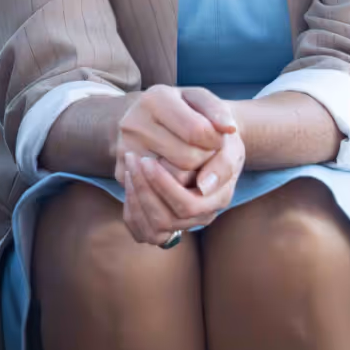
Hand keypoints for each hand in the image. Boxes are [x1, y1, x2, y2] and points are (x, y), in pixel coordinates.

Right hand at [114, 85, 233, 176]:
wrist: (151, 120)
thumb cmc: (184, 110)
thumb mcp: (204, 103)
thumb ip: (220, 114)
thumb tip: (228, 130)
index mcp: (154, 98)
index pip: (198, 131)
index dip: (216, 140)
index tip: (216, 137)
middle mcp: (133, 123)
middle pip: (188, 159)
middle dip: (205, 159)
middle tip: (203, 150)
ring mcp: (125, 149)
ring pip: (176, 180)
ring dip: (193, 177)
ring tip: (190, 160)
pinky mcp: (122, 173)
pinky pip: (161, 193)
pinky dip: (176, 188)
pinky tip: (175, 171)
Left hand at [120, 126, 245, 246]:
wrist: (209, 134)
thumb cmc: (213, 125)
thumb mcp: (219, 119)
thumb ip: (218, 149)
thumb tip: (203, 184)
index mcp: (220, 194)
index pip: (189, 204)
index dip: (164, 186)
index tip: (147, 160)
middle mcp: (205, 211)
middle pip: (170, 218)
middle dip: (147, 190)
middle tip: (133, 160)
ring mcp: (187, 218)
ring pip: (157, 227)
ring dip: (138, 198)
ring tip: (130, 168)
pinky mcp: (169, 219)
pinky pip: (145, 230)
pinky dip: (133, 211)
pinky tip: (129, 182)